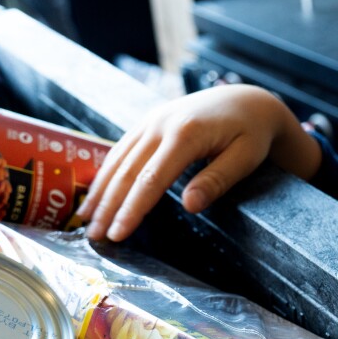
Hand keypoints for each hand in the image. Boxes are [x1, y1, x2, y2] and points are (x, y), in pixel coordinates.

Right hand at [76, 84, 320, 241]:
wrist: (249, 100)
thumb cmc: (252, 133)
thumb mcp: (245, 157)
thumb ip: (217, 180)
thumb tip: (188, 206)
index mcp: (186, 133)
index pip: (152, 178)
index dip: (132, 209)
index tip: (117, 234)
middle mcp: (161, 123)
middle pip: (127, 171)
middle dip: (108, 206)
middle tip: (93, 238)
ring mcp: (152, 120)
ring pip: (118, 160)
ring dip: (100, 191)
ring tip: (85, 221)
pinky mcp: (149, 122)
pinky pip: (121, 149)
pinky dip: (106, 173)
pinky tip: (96, 193)